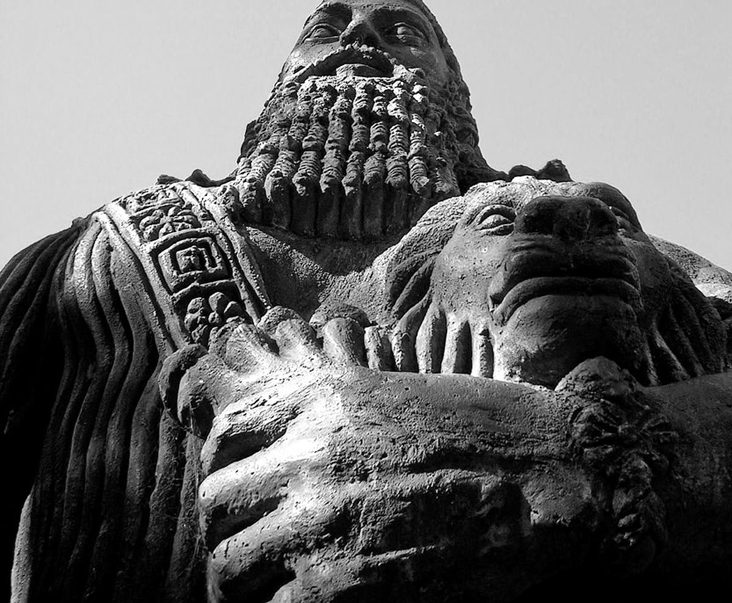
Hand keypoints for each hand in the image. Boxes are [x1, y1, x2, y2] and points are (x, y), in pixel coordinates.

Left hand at [160, 312, 601, 602]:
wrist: (559, 470)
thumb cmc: (485, 434)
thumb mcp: (394, 399)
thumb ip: (330, 419)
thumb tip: (284, 458)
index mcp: (321, 399)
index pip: (224, 436)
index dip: (227, 473)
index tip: (247, 500)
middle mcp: (310, 450)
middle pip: (217, 505)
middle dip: (230, 536)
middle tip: (257, 564)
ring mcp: (323, 515)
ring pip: (227, 567)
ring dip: (244, 587)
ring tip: (278, 595)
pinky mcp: (344, 583)